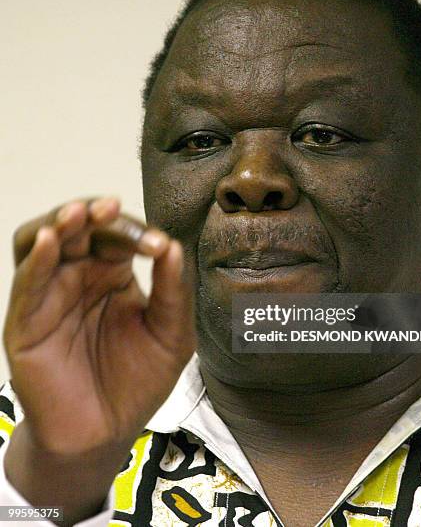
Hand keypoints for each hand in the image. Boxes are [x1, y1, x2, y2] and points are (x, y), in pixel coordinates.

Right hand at [3, 197, 195, 455]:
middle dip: (92, 214)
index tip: (157, 245)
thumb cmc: (139, 381)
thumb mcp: (171, 334)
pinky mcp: (26, 323)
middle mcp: (78, 277)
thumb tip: (173, 244)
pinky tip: (52, 239)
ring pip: (42, 243)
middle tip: (109, 208)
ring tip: (78, 214)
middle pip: (77, 229)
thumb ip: (173, 291)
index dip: (133, 231)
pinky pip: (27, 283)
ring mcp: (49, 296)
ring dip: (58, 223)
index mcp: (112, 275)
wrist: (106, 432)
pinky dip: (37, 259)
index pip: (116, 236)